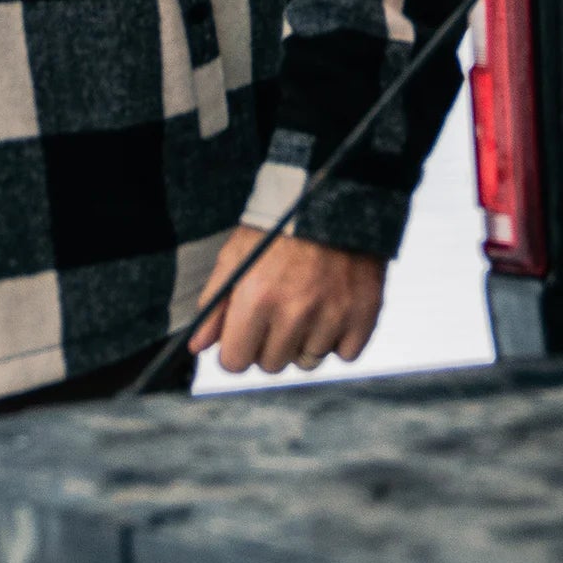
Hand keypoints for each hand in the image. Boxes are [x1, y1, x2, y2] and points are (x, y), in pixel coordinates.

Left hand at [187, 227, 385, 373]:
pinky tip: (331, 309)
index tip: (243, 335)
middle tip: (277, 310)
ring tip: (306, 305)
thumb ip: (215, 304)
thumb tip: (198, 346)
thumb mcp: (236, 255)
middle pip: (271, 365)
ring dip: (303, 342)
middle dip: (269, 343)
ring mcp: (332, 315)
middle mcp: (294, 311)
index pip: (235, 362)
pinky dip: (338, 339)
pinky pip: (345, 354)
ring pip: (307, 362)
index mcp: (257, 297)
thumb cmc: (278, 227)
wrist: (333, 197)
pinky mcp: (364, 314)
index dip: (236, 349)